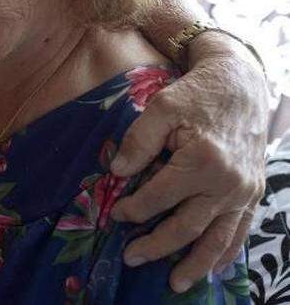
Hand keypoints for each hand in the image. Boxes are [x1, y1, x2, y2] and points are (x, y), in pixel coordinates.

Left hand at [109, 40, 267, 291]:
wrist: (241, 85)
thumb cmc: (196, 94)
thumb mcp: (161, 107)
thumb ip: (138, 141)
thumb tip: (117, 173)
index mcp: (202, 160)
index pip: (160, 196)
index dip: (136, 208)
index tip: (116, 215)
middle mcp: (227, 183)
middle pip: (187, 225)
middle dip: (157, 245)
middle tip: (132, 258)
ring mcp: (244, 192)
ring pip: (217, 237)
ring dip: (195, 263)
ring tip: (175, 283)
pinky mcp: (253, 194)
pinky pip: (240, 231)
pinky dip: (226, 252)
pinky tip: (212, 267)